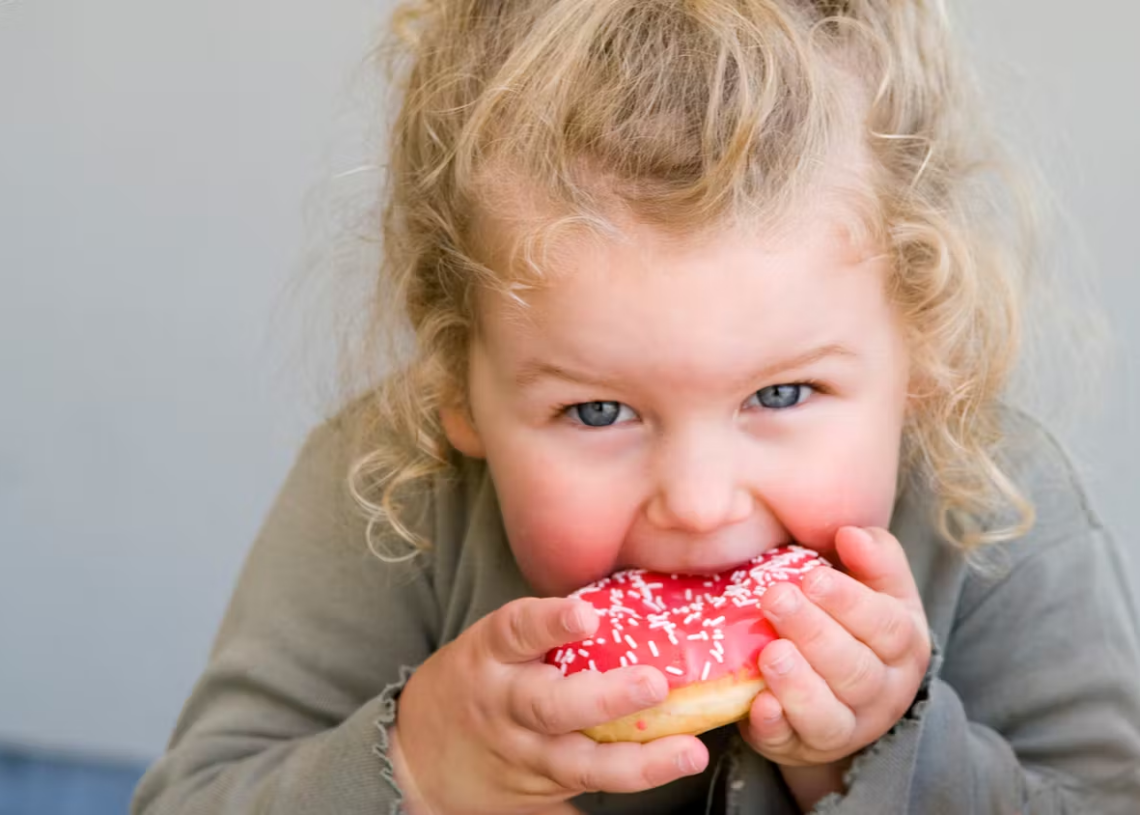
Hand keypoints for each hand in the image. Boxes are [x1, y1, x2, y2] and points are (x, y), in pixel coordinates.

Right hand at [392, 596, 708, 814]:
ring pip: (578, 764)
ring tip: (688, 752)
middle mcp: (504, 706)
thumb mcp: (493, 647)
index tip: (586, 615)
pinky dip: (627, 785)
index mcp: (491, 655)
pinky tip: (666, 776)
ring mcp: (522, 755)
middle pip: (551, 706)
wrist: (418, 757)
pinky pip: (585, 792)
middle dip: (607, 697)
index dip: (550, 622)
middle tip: (654, 683)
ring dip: (638, 762)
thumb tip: (631, 600)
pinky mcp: (537, 794)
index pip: (516, 630)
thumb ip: (546, 632)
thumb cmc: (475, 681)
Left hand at [740, 527, 930, 775]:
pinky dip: (775, 726)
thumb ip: (874, 557)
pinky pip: (791, 742)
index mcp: (904, 647)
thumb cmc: (853, 625)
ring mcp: (845, 727)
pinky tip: (759, 704)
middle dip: (814, 633)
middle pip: (854, 669)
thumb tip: (851, 534)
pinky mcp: (801, 747)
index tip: (812, 577)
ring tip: (770, 653)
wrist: (838, 694)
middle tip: (775, 599)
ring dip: (798, 684)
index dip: (850, 602)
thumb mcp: (877, 589)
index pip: (886, 626)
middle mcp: (882, 693)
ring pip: (828, 714)